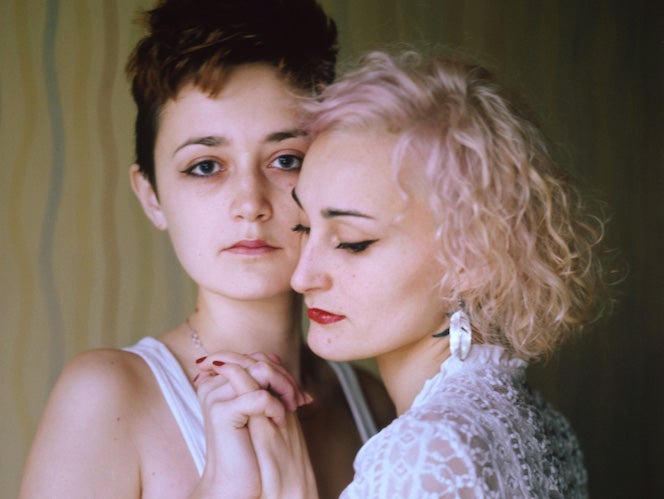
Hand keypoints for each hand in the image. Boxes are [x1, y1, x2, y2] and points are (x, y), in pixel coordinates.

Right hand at [191, 352, 315, 497]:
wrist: (236, 480)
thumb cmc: (249, 443)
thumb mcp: (258, 405)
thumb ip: (261, 380)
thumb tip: (277, 356)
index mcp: (218, 378)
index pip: (256, 357)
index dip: (281, 370)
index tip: (297, 393)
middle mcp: (212, 382)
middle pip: (259, 360)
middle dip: (286, 378)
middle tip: (300, 400)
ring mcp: (214, 395)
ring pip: (261, 371)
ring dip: (284, 388)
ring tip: (291, 409)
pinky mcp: (222, 412)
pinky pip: (260, 397)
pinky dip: (276, 407)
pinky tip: (279, 422)